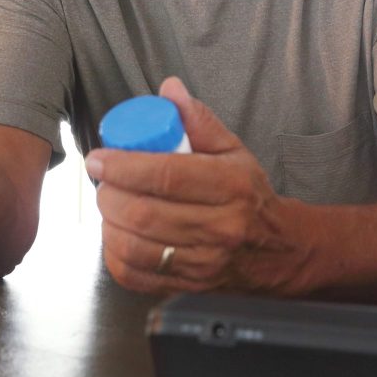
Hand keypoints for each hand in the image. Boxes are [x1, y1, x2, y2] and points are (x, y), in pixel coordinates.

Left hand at [87, 77, 305, 294]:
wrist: (277, 250)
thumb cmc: (249, 194)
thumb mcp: (233, 151)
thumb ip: (199, 120)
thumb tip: (169, 89)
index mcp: (231, 186)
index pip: (167, 176)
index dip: (124, 167)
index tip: (99, 159)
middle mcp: (220, 227)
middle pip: (144, 214)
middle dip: (110, 195)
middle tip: (103, 181)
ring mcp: (204, 263)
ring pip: (135, 247)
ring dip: (109, 223)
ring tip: (111, 205)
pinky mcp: (189, 287)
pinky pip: (135, 275)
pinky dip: (114, 253)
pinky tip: (118, 234)